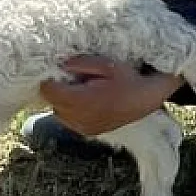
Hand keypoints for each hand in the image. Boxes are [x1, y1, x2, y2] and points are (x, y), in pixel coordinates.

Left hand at [37, 55, 183, 138]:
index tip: (58, 72)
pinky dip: (71, 111)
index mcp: (82, 101)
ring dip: (63, 101)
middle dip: (57, 90)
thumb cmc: (129, 79)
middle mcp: (80, 118)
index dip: (50, 79)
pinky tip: (86, 101)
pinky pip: (69, 121)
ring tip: (80, 90)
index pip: (48, 91)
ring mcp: (84, 128)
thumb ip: (82, 63)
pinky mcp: (89, 132)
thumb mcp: (107, 64)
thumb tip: (62, 65)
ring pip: (59, 113)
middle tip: (72, 79)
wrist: (147, 100)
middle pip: (52, 102)